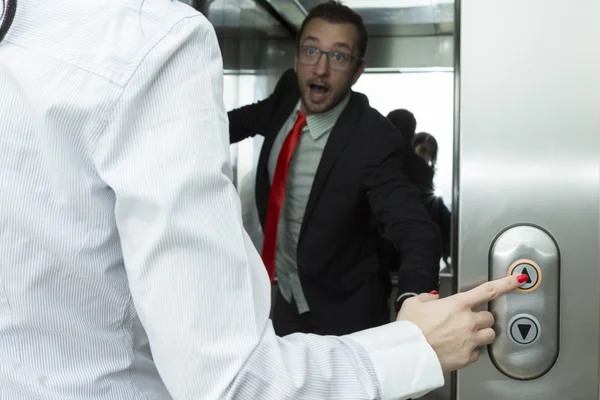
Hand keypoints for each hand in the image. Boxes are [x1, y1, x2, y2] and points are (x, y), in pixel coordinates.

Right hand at [396, 274, 526, 371]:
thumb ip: (427, 298)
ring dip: (481, 333)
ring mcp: (469, 340)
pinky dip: (471, 350)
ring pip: (489, 335)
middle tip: (467, 321)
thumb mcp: (413, 303)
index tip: (518, 279)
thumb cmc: (410, 329)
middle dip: (481, 318)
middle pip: (489, 317)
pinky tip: (457, 348)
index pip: (488, 290)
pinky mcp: (467, 357)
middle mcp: (467, 321)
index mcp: (457, 304)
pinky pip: (477, 352)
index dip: (506, 283)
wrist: (407, 353)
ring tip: (466, 335)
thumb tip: (433, 299)